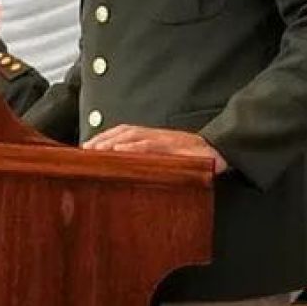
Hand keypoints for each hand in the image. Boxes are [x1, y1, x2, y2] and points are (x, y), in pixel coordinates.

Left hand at [83, 125, 227, 173]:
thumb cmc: (193, 159)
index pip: (123, 133)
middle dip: (103, 139)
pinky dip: (135, 147)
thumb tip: (128, 173)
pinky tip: (121, 152)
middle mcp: (156, 135)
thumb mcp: (168, 160)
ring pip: (134, 136)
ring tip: (97, 150)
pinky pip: (152, 145)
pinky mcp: (175, 146)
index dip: (104, 138)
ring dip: (113, 142)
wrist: (221, 152)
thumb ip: (151, 162)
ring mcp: (165, 139)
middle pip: (124, 132)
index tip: (86, 148)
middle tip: (85, 150)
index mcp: (153, 137)